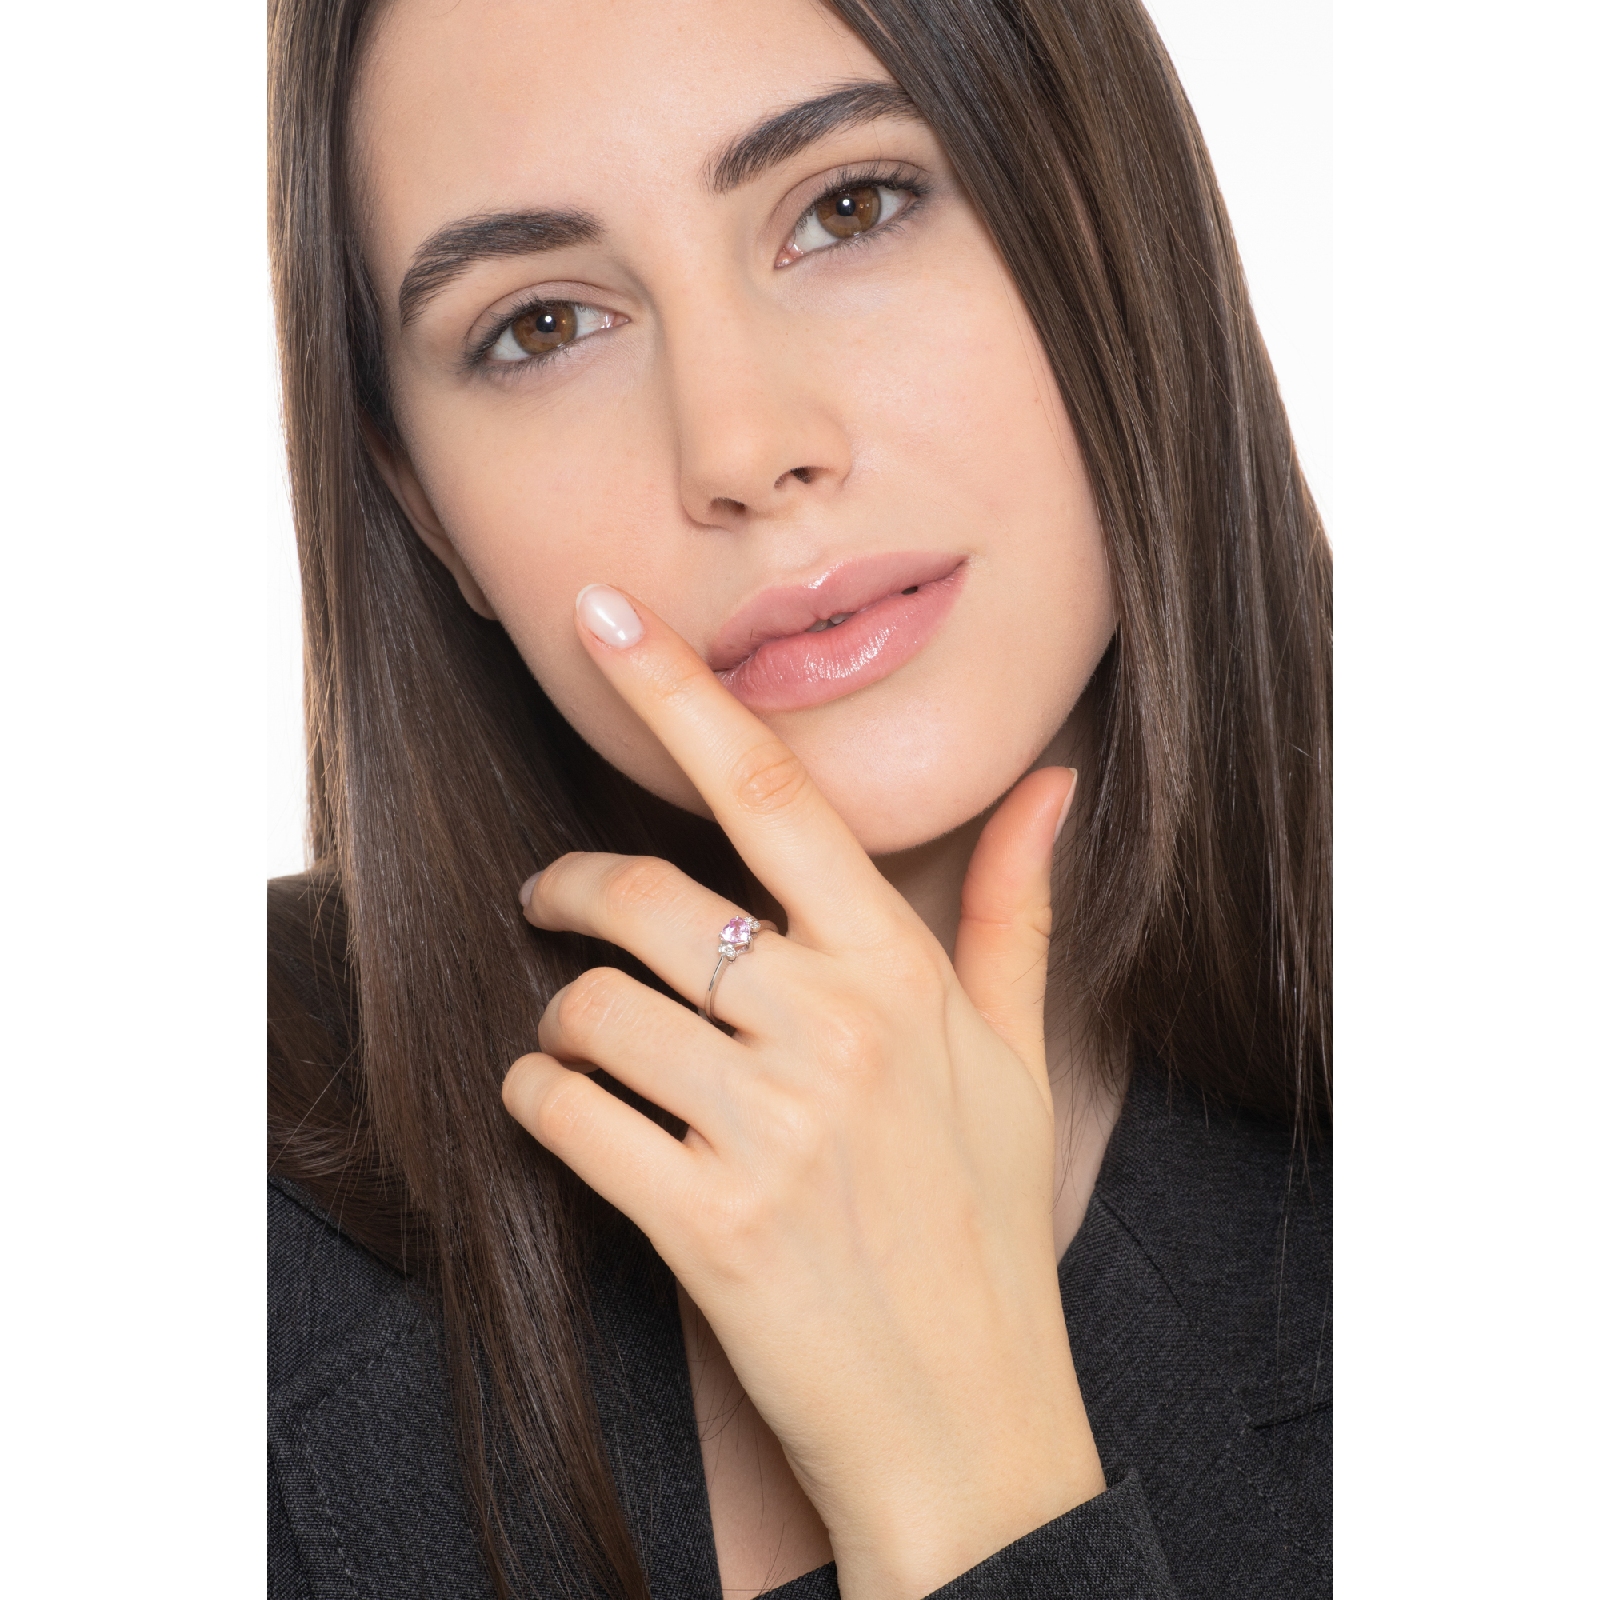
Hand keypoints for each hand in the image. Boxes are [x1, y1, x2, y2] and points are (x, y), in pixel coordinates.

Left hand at [502, 585, 1104, 1597]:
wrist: (969, 1422)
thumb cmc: (985, 1222)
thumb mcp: (1012, 1056)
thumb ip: (1013, 908)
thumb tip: (1055, 783)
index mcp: (901, 971)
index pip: (772, 793)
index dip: (675, 692)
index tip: (600, 617)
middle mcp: (835, 1031)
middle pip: (645, 898)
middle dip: (570, 889)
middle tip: (553, 900)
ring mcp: (770, 1129)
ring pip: (587, 1012)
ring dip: (560, 1022)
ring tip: (582, 1045)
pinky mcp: (706, 1225)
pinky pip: (564, 1118)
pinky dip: (539, 1105)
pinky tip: (569, 1113)